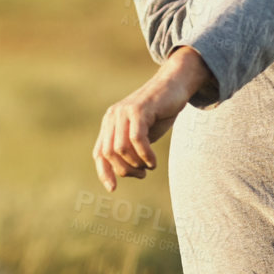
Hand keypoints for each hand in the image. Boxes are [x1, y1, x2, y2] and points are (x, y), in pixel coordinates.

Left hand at [93, 46, 211, 191]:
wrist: (174, 84)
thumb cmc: (160, 112)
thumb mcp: (142, 133)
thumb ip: (131, 149)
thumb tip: (125, 172)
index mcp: (110, 124)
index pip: (99, 153)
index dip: (104, 172)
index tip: (113, 188)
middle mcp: (113, 117)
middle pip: (109, 154)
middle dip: (125, 170)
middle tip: (142, 173)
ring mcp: (124, 112)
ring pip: (121, 148)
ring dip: (136, 164)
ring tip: (149, 166)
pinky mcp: (139, 110)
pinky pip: (136, 139)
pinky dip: (145, 154)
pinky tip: (153, 161)